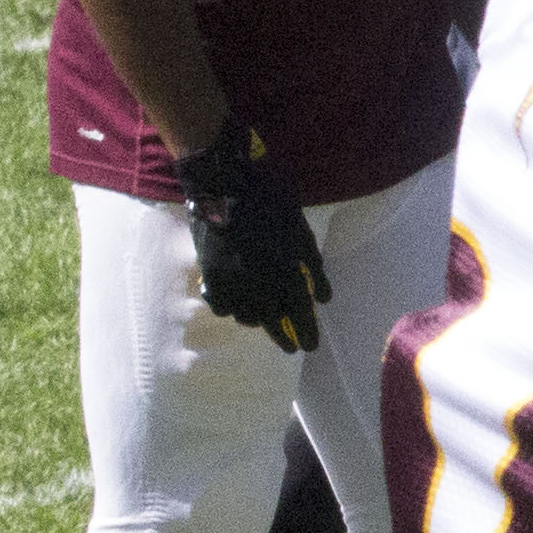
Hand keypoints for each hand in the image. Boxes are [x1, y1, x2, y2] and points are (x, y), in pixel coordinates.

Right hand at [172, 131, 330, 350]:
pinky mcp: (209, 276)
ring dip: (259, 322)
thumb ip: (313, 266)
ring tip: (266, 321)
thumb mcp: (300, 228)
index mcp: (283, 270)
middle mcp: (256, 283)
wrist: (221, 184)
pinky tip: (238, 306)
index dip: (306, 331)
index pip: (298, 312)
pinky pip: (221, 306)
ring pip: (245, 316)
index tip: (311, 346)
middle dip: (284, 337)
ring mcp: (230, 282)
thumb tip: (324, 298)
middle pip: (271, 322)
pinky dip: (232, 310)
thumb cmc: (268, 201)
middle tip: (292, 348)